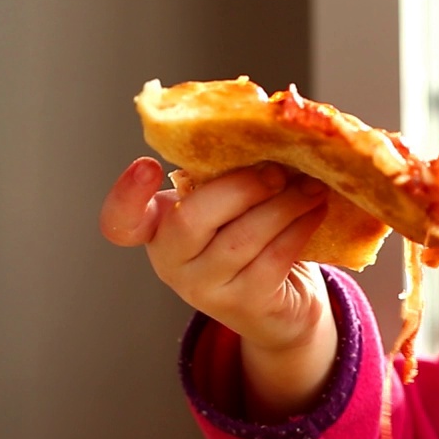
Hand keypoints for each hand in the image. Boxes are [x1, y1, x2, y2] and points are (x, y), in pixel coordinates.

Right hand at [100, 157, 338, 419]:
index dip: (126, 196)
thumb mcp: (226, 206)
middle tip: (278, 170)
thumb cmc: (248, 239)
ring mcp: (205, 290)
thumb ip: (225, 176)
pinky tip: (315, 210)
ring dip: (283, 205)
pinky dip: (299, 228)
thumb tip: (264, 130)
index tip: (146, 166)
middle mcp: (172, 263)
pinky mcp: (245, 305)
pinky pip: (273, 259)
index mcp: (158, 228)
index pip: (122, 221)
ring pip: (242, 240)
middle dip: (241, 188)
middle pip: (192, 221)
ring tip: (311, 186)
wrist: (280, 307)